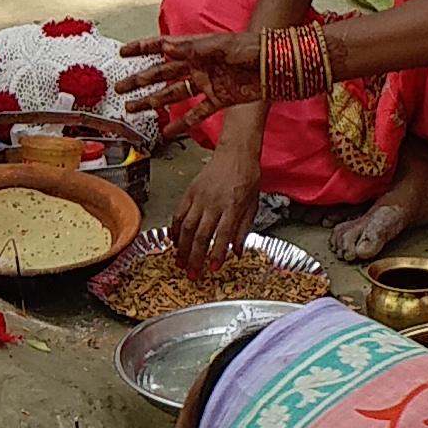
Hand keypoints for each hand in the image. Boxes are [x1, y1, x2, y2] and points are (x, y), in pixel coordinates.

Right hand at [115, 31, 260, 122]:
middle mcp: (198, 66)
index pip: (162, 46)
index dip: (141, 48)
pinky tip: (168, 132)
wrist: (278, 65)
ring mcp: (207, 83)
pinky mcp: (220, 100)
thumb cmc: (253, 48)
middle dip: (139, 80)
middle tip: (120, 89)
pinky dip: (182, 123)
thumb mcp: (223, 46)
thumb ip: (194, 49)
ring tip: (133, 109)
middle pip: (162, 73)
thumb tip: (166, 47)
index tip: (123, 53)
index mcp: (196, 48)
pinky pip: (197, 114)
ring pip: (173, 94)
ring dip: (153, 102)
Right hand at [169, 140, 260, 274]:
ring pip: (186, 227)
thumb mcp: (253, 205)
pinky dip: (174, 230)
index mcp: (233, 206)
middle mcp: (214, 202)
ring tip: (179, 262)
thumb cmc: (247, 177)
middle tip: (192, 273)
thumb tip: (237, 252)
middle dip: (195, 257)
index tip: (213, 268)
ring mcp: (199, 197)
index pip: (222, 235)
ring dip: (181, 247)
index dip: (217, 254)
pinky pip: (178, 214)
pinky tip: (174, 242)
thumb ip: (243, 229)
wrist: (236, 153)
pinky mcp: (190, 192)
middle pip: (200, 235)